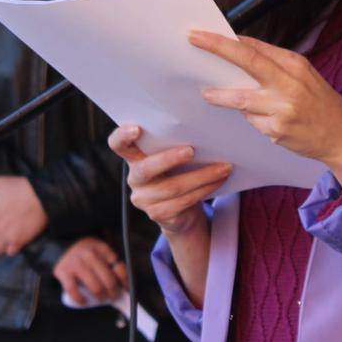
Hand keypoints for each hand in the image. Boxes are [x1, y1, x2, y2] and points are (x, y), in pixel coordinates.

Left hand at [0, 175, 49, 254]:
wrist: (42, 195)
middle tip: (5, 230)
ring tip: (12, 236)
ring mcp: (5, 234)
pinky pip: (11, 252)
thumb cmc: (21, 187)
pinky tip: (19, 240)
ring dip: (4, 244)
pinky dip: (14, 248)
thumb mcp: (0, 182)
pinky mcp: (18, 241)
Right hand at [53, 236, 126, 304]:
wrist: (61, 245)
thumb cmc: (84, 252)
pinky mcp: (64, 272)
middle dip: (114, 293)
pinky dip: (80, 299)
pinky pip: (74, 290)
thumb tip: (122, 285)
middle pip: (109, 280)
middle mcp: (90, 255)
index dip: (125, 282)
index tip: (124, 289)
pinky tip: (84, 301)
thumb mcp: (99, 250)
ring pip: (95, 287)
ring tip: (102, 298)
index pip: (119, 268)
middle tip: (113, 297)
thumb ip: (109, 263)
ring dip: (101, 297)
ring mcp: (77, 264)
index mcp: (102, 249)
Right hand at [106, 123, 228, 238]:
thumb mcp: (172, 156)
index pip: (117, 144)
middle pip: (146, 168)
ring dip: (202, 176)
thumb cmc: (178, 172)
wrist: (182, 210)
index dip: (122, 136)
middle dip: (169, 159)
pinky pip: (183, 202)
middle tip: (191, 150)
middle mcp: (135, 178)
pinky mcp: (158, 215)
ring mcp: (144, 199)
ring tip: (224, 167)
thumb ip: (174, 144)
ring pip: (172, 187)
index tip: (137, 128)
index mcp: (134, 157)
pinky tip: (219, 180)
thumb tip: (202, 127)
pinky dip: (205, 189)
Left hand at [190, 30, 341, 189]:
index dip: (227, 41)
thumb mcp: (304, 76)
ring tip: (207, 93)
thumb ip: (274, 66)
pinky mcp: (278, 130)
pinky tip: (265, 120)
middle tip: (194, 40)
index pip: (254, 47)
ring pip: (241, 100)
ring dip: (220, 96)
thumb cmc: (320, 103)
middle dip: (218, 49)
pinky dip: (252, 119)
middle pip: (247, 61)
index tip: (204, 35)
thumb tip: (239, 54)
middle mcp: (289, 83)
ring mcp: (283, 108)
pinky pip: (253, 122)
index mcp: (295, 64)